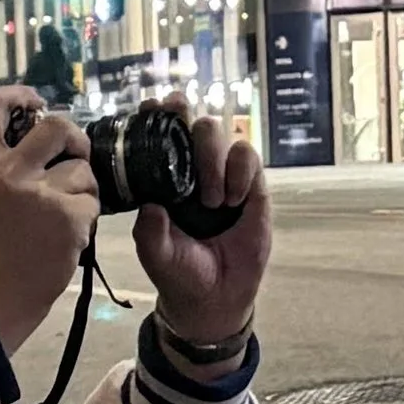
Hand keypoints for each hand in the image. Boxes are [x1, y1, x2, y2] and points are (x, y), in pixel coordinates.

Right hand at [0, 86, 98, 360]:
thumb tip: (30, 132)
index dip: (20, 94)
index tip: (35, 103)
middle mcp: (7, 171)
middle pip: (56, 126)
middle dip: (74, 139)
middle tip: (74, 157)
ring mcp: (39, 194)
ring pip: (81, 170)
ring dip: (81, 190)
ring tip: (62, 215)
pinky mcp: (66, 217)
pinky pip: (91, 203)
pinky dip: (85, 219)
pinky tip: (66, 236)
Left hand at [132, 100, 270, 344]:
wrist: (214, 298)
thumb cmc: (179, 271)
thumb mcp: (156, 254)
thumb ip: (150, 231)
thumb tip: (151, 205)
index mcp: (166, 179)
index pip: (164, 136)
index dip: (159, 114)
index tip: (151, 105)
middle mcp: (196, 171)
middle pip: (196, 125)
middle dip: (187, 121)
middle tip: (181, 129)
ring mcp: (226, 177)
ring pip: (224, 136)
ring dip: (214, 160)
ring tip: (211, 201)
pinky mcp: (254, 189)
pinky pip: (249, 158)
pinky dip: (240, 172)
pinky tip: (234, 200)